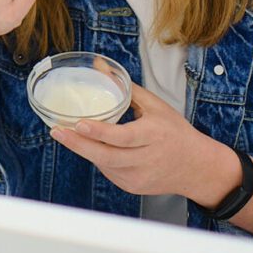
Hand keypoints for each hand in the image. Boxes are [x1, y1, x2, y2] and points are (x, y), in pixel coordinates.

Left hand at [50, 83, 239, 203]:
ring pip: (104, 164)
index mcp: (154, 135)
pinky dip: (99, 159)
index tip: (79, 124)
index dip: (99, 132)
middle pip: (106, 156)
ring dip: (85, 149)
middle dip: (78, 144)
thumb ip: (125, 87)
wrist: (194, 167)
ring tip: (67, 135)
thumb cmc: (175, 131)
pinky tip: (93, 147)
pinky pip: (108, 172)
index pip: (123, 137)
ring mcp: (138, 177)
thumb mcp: (155, 106)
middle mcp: (146, 159)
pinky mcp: (132, 187)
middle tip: (57, 131)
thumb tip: (100, 66)